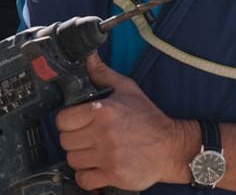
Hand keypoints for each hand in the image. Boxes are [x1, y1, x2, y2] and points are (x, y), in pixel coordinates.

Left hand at [55, 54, 196, 191]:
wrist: (172, 147)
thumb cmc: (148, 118)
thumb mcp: (127, 89)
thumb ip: (103, 74)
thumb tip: (88, 56)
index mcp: (102, 110)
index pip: (63, 119)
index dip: (67, 122)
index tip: (75, 123)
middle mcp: (104, 133)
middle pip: (65, 140)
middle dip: (73, 139)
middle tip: (85, 138)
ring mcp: (108, 156)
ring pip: (72, 160)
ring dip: (79, 157)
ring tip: (92, 152)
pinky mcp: (114, 175)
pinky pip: (84, 180)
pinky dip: (86, 177)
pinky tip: (95, 168)